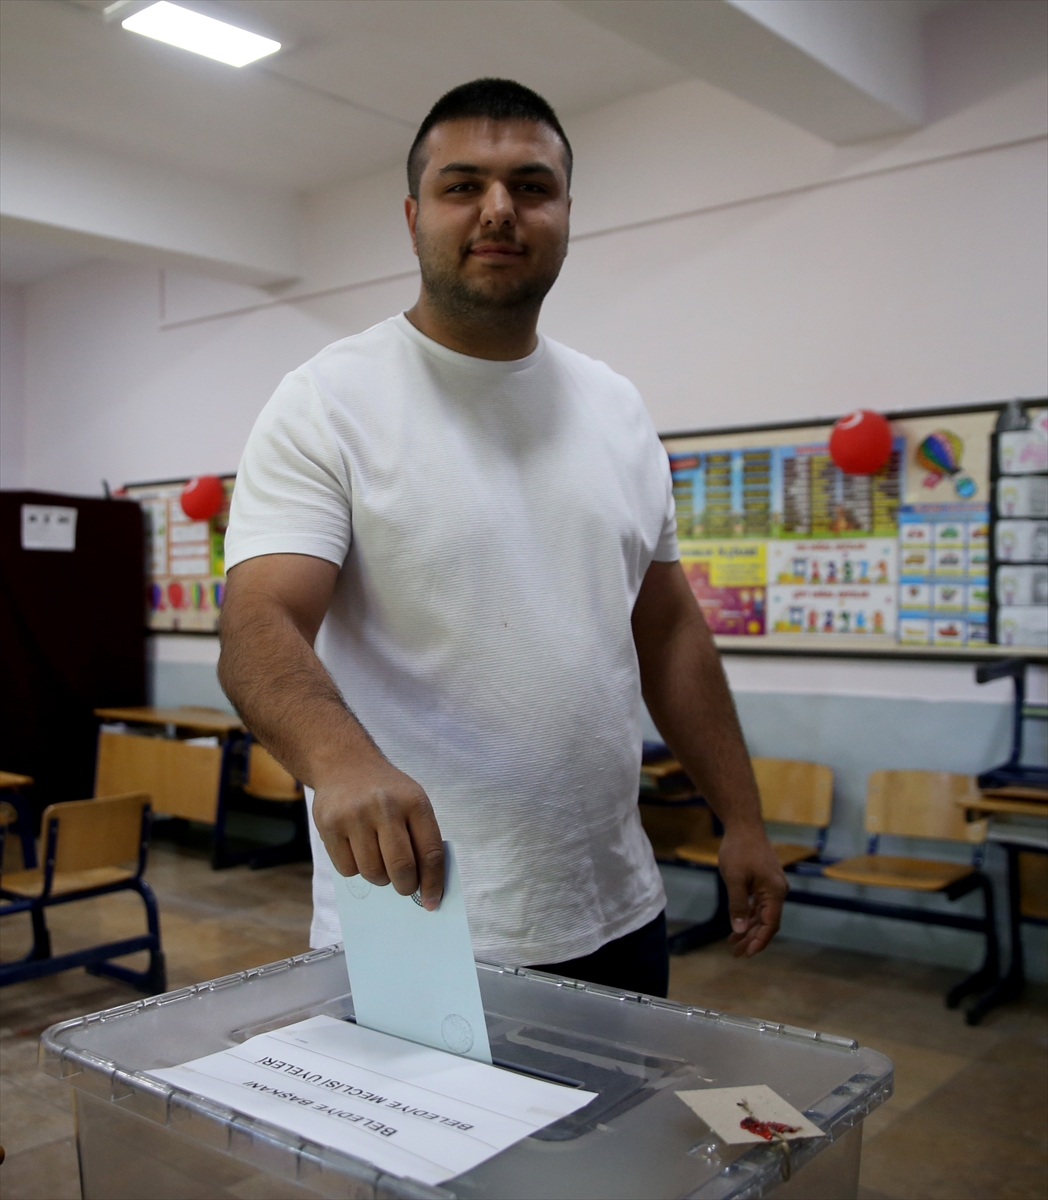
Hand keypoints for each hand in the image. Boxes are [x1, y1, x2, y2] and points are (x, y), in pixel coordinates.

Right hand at [311, 759, 444, 909]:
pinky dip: (355, 869)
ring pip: (373, 872)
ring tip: (378, 859)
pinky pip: (347, 869)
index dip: (433, 883)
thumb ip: (420, 837)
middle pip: (401, 867)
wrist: (344, 763)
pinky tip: (357, 849)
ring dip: (379, 877)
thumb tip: (425, 885)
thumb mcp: (412, 801)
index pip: (430, 852)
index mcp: (414, 801)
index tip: (431, 902)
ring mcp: (355, 815)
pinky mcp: (329, 825)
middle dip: (406, 887)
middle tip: (404, 887)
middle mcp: (385, 806)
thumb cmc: (386, 791)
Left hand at [718, 825, 787, 957]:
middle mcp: (778, 891)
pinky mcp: (764, 882)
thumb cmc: (739, 850)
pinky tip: (738, 925)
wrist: (744, 825)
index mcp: (775, 892)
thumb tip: (739, 930)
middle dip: (752, 938)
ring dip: (749, 929)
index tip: (748, 954)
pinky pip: (759, 905)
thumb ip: (738, 905)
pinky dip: (748, 915)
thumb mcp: (734, 879)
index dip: (759, 940)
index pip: (770, 924)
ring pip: (762, 915)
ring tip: (733, 944)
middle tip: (736, 953)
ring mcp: (772, 887)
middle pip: (767, 922)